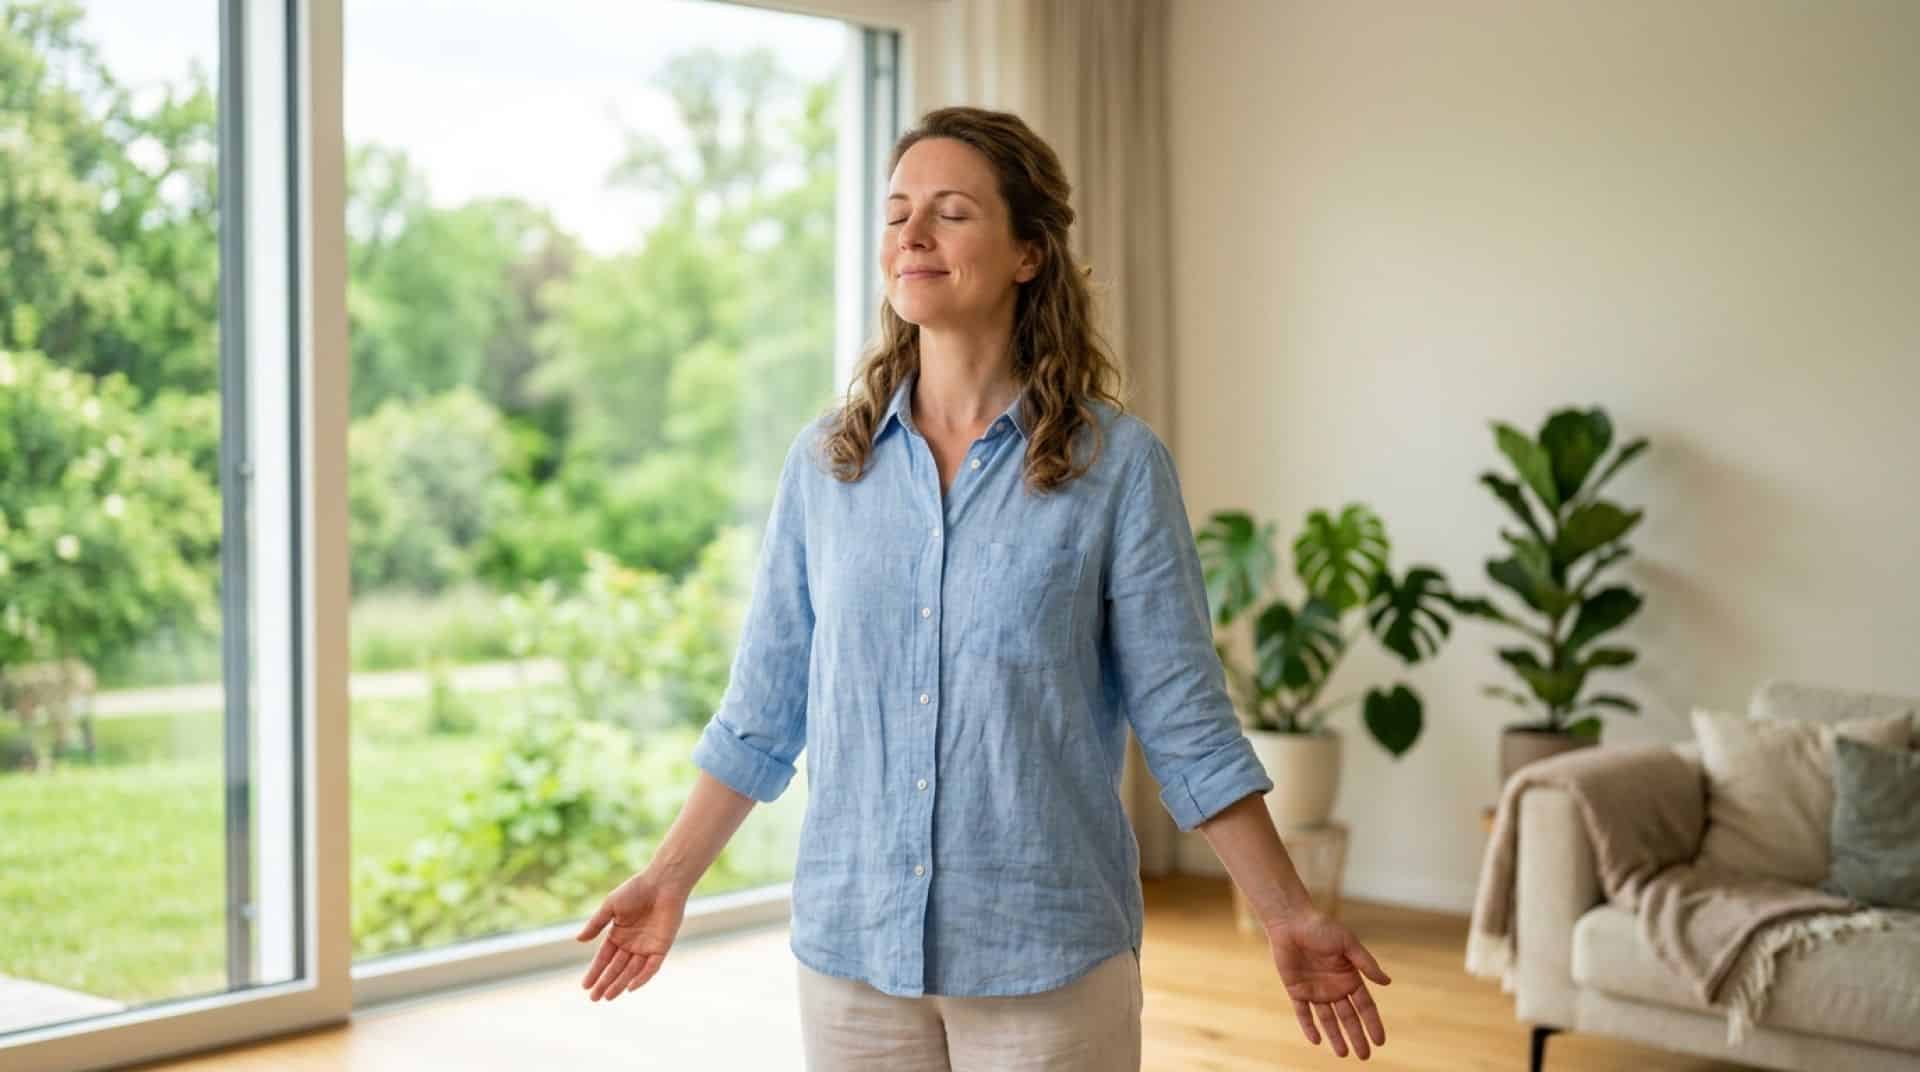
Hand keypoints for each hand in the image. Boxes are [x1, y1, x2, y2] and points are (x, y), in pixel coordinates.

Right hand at [575, 870, 686, 1001]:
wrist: (662, 883)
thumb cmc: (636, 890)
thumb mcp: (610, 906)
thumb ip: (596, 924)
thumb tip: (578, 940)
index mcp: (618, 934)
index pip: (604, 958)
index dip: (595, 972)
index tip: (585, 986)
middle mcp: (632, 944)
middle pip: (616, 968)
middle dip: (605, 983)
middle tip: (594, 998)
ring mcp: (647, 946)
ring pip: (632, 971)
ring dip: (620, 983)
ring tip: (608, 996)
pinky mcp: (662, 947)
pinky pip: (651, 967)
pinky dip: (642, 977)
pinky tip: (630, 987)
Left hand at [1264, 910, 1390, 1059]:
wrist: (1291, 922)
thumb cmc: (1321, 928)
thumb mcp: (1348, 943)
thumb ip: (1366, 964)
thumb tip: (1387, 982)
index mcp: (1349, 977)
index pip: (1365, 1006)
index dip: (1372, 1024)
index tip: (1380, 1041)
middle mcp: (1334, 987)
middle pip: (1348, 1018)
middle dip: (1357, 1036)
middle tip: (1364, 1056)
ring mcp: (1316, 990)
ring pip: (1328, 1019)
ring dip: (1335, 1036)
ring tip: (1344, 1054)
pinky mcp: (1296, 990)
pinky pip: (1303, 1013)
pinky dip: (1309, 1027)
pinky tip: (1316, 1041)